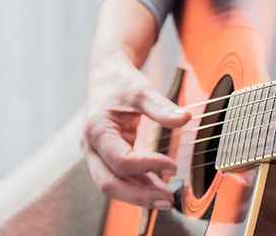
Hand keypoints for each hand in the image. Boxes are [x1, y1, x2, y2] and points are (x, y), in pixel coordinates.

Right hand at [82, 53, 190, 208]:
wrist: (105, 75)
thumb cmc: (121, 82)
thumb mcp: (141, 90)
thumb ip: (162, 107)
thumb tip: (184, 120)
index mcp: (97, 130)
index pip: (121, 159)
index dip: (147, 165)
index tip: (173, 165)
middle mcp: (92, 147)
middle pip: (109, 183)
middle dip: (138, 195)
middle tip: (168, 201)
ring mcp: (96, 154)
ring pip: (113, 185)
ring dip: (139, 195)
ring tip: (167, 200)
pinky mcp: (106, 157)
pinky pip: (119, 177)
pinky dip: (137, 185)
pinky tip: (158, 188)